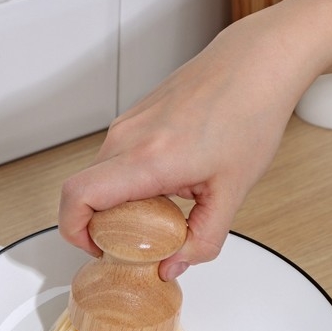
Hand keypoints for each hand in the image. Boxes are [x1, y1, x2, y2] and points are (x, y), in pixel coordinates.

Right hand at [58, 11, 317, 280]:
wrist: (257, 63)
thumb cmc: (249, 113)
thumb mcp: (232, 192)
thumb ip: (202, 239)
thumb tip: (172, 266)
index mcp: (148, 157)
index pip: (78, 197)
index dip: (74, 232)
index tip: (97, 249)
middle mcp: (127, 137)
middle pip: (83, 192)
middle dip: (99, 226)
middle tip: (135, 243)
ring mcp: (128, 123)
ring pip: (99, 176)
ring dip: (116, 204)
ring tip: (158, 215)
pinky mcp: (134, 118)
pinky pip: (114, 160)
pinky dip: (127, 184)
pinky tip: (165, 189)